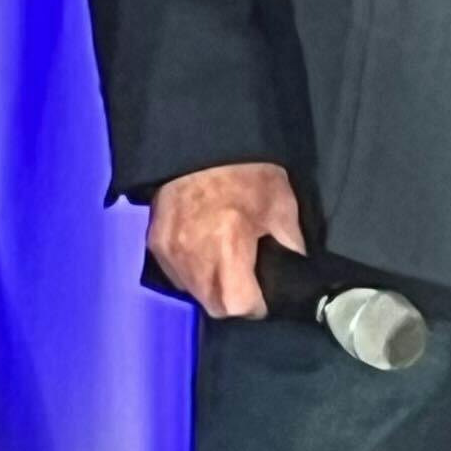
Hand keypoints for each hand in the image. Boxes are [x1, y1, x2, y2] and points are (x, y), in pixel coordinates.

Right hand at [149, 162, 306, 316]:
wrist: (200, 144)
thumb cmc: (246, 174)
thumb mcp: (282, 207)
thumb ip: (290, 246)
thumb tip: (295, 271)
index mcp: (227, 247)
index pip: (237, 305)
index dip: (256, 306)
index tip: (264, 297)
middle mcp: (192, 256)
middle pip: (213, 305)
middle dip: (234, 301)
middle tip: (250, 282)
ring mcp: (168, 252)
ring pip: (192, 293)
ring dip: (212, 289)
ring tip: (229, 265)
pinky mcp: (154, 244)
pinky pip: (176, 274)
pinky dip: (193, 273)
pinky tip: (207, 253)